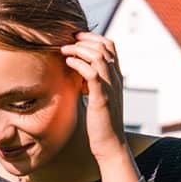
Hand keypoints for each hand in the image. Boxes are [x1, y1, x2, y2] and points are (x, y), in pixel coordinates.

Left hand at [61, 31, 127, 163]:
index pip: (110, 46)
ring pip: (99, 56)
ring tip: (65, 51)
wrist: (109, 144)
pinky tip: (68, 64)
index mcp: (115, 77)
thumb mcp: (97, 98)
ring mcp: (110, 87)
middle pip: (104, 46)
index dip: (93, 37)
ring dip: (79, 50)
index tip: (76, 37)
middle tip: (68, 40)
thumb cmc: (100, 123)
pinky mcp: (102, 97)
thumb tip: (77, 74)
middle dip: (84, 40)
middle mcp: (116, 78)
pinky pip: (92, 73)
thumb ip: (90, 84)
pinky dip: (79, 64)